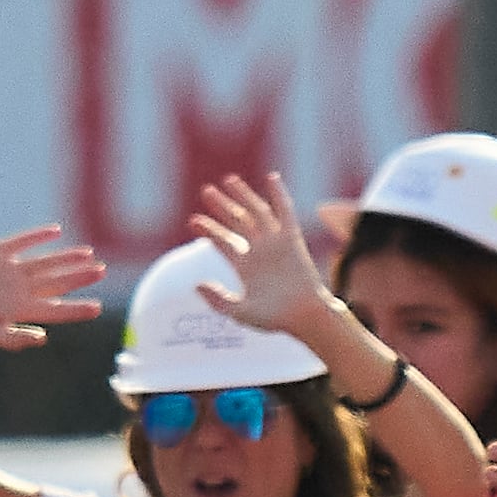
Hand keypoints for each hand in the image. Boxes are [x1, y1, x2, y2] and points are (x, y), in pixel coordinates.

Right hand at [0, 228, 106, 351]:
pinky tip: (55, 231)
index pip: (55, 309)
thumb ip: (11, 338)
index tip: (97, 308)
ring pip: (45, 262)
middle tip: (101, 272)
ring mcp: (7, 270)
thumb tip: (41, 338)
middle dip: (78, 278)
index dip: (76, 309)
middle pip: (56, 283)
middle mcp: (18, 290)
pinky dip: (37, 237)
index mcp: (19, 310)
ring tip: (88, 254)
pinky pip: (21, 243)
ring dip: (66, 258)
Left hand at [187, 173, 365, 366]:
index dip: (209, 230)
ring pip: (256, 213)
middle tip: (206, 191)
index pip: (223, 242)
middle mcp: (259, 251)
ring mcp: (275, 243)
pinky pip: (285, 212)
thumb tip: (196, 283)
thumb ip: (217, 299)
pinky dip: (279, 195)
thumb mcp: (239, 311)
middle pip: (237, 222)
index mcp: (245, 266)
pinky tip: (271, 178)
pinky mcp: (292, 239)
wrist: (303, 316)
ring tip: (228, 180)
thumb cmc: (274, 318)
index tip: (193, 220)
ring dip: (244, 196)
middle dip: (222, 206)